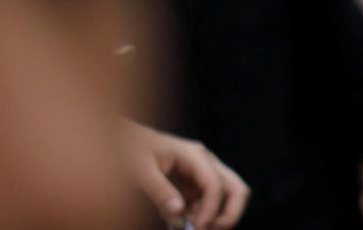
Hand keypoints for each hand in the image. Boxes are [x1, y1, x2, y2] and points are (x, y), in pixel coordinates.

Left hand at [123, 121, 249, 228]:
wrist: (127, 141)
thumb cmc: (133, 150)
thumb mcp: (141, 170)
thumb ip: (159, 191)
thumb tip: (178, 213)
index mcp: (195, 156)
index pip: (215, 184)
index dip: (211, 209)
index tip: (198, 228)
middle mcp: (205, 164)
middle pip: (235, 189)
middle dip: (229, 214)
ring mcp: (201, 176)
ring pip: (224, 200)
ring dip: (211, 219)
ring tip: (186, 228)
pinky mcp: (193, 187)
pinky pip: (204, 206)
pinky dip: (197, 219)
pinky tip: (177, 224)